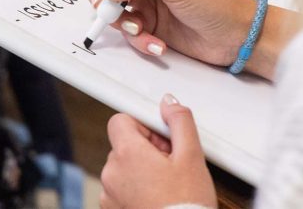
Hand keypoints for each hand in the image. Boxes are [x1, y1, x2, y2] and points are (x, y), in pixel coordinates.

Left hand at [101, 95, 215, 208]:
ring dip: (142, 169)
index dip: (143, 124)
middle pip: (124, 144)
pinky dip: (136, 188)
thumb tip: (169, 103)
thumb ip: (180, 121)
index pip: (120, 120)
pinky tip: (158, 196)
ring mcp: (110, 195)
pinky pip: (121, 188)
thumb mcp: (192, 156)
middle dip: (147, 147)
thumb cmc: (186, 205)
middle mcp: (112, 173)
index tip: (160, 134)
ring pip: (124, 167)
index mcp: (128, 154)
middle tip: (171, 160)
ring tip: (167, 182)